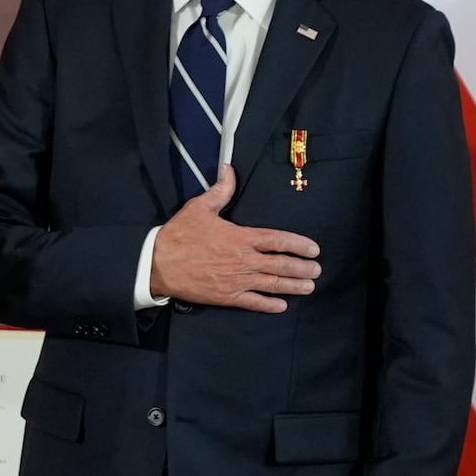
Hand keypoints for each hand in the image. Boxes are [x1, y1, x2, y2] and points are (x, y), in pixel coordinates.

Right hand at [149, 164, 320, 311]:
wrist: (158, 264)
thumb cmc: (179, 235)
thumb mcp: (199, 207)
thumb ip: (220, 190)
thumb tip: (229, 169)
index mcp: (240, 237)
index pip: (278, 240)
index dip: (298, 245)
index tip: (313, 249)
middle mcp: (243, 260)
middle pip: (281, 264)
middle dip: (302, 268)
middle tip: (316, 271)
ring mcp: (236, 280)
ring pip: (272, 284)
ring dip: (293, 286)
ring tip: (309, 287)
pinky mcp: (226, 296)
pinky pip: (254, 302)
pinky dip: (269, 304)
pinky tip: (282, 306)